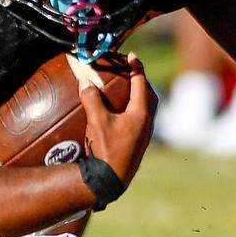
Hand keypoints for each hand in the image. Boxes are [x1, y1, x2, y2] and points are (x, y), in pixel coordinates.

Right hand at [80, 55, 155, 188]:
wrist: (110, 180)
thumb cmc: (106, 149)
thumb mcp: (97, 121)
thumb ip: (91, 99)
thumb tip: (86, 81)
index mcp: (141, 114)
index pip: (141, 84)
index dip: (137, 68)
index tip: (133, 56)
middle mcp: (147, 123)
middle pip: (150, 96)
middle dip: (142, 82)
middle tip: (133, 72)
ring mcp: (144, 135)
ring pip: (147, 109)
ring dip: (140, 96)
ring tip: (129, 91)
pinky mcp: (139, 144)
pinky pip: (142, 119)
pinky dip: (135, 110)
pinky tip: (123, 115)